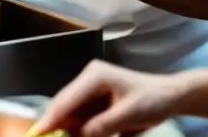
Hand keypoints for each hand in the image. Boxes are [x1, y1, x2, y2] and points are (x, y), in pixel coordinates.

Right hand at [29, 59, 189, 136]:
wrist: (170, 96)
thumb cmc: (152, 100)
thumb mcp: (128, 115)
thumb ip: (102, 125)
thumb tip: (79, 135)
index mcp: (94, 76)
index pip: (67, 98)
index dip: (51, 117)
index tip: (37, 132)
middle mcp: (88, 79)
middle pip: (65, 105)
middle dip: (56, 125)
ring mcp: (90, 89)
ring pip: (71, 113)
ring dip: (68, 129)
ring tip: (60, 136)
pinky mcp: (95, 101)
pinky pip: (81, 117)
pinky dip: (79, 129)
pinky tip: (77, 135)